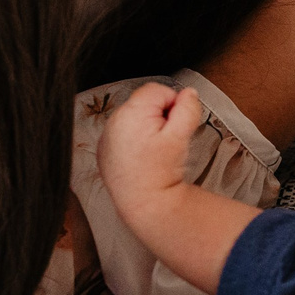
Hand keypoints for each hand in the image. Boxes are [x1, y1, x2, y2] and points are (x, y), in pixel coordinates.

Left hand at [98, 82, 203, 222]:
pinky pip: (122, 132)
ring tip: (153, 150)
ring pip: (133, 117)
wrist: (144, 204)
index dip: (172, 105)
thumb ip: (188, 109)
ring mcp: (106, 135)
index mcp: (131, 113)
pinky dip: (133, 139)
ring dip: (146, 126)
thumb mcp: (181, 137)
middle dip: (159, 116)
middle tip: (166, 140)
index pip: (157, 90)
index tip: (175, 125)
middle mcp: (114, 121)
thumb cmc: (161, 173)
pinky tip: (141, 156)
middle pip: (144, 102)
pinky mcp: (104, 148)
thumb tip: (189, 93)